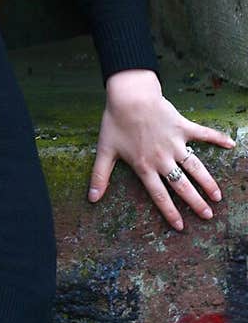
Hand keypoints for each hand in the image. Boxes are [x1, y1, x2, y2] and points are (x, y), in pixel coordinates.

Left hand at [88, 69, 235, 230]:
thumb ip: (100, 176)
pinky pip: (203, 134)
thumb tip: (91, 198)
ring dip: (208, 182)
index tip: (181, 226)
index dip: (170, 212)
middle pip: (182, 186)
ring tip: (218, 196)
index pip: (159, 195)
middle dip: (196, 203)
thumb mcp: (105, 150)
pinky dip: (217, 137)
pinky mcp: (183, 127)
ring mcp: (175, 143)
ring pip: (195, 167)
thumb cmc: (116, 121)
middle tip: (208, 216)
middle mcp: (163, 158)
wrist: (129, 96)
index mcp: (145, 166)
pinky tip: (231, 144)